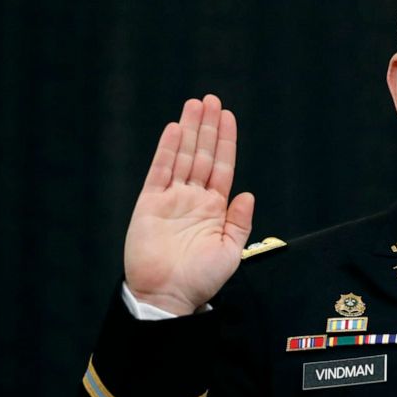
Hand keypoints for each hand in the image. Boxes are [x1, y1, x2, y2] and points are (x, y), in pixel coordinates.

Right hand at [123, 94, 254, 314]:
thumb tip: (247, 193)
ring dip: (189, 130)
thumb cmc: (201, 279)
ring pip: (183, 156)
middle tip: (212, 99)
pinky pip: (159, 171)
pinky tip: (175, 129)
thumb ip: (239, 221)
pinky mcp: (149, 204)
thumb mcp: (230, 251)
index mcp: (214, 208)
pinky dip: (167, 150)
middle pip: (203, 154)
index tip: (228, 117)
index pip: (222, 167)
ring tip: (196, 104)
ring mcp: (171, 199)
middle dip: (207, 127)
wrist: (169, 297)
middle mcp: (192, 198)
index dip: (226, 141)